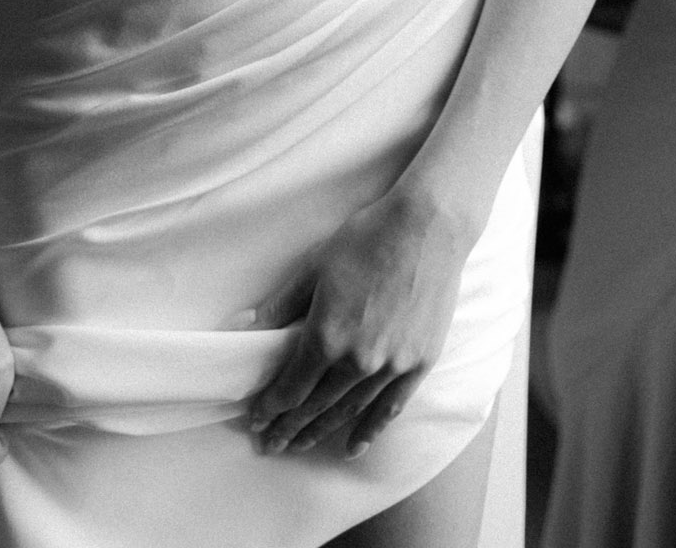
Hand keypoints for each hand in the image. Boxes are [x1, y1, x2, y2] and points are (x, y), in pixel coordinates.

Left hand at [244, 186, 469, 458]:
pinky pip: (389, 408)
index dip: (271, 407)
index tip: (256, 420)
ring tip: (301, 446)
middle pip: (316, 406)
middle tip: (271, 445)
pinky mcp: (418, 364)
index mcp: (327, 336)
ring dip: (322, 432)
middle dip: (290, 428)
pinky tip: (353, 446)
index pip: (292, 387)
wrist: (425, 228)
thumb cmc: (366, 240)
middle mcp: (357, 361)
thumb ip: (283, 303)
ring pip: (349, 412)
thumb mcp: (314, 266)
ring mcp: (391, 366)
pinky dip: (370, 430)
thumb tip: (249, 326)